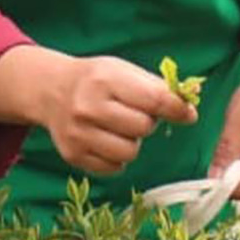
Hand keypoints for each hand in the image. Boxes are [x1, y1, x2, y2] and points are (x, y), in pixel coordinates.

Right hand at [0, 46, 197, 174]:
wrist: (50, 90)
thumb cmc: (95, 80)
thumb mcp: (122, 70)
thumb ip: (155, 88)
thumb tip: (189, 112)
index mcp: (105, 80)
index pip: (154, 100)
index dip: (177, 109)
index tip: (186, 113)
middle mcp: (88, 108)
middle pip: (142, 128)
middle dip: (146, 122)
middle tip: (134, 114)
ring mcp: (78, 134)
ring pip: (129, 153)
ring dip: (131, 143)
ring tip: (119, 129)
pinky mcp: (72, 155)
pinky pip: (113, 168)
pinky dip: (116, 158)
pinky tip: (106, 141)